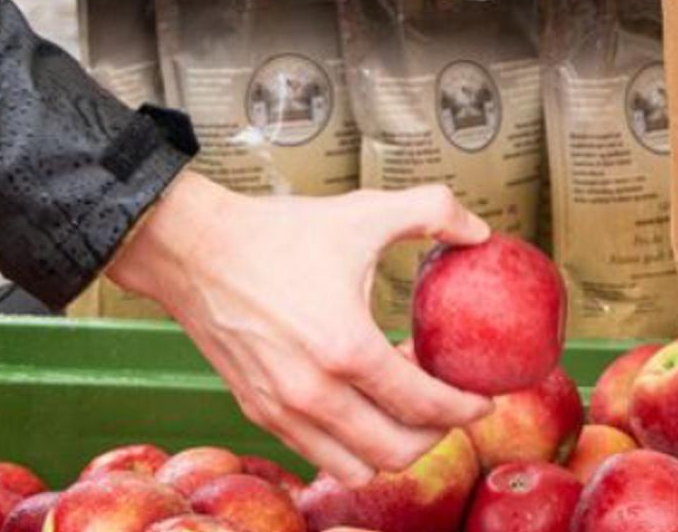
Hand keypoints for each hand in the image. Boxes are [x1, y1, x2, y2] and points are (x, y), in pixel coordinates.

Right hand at [108, 174, 488, 478]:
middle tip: (450, 406)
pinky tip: (360, 403)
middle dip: (437, 434)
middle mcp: (314, 393)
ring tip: (402, 406)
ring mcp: (282, 409)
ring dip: (391, 446)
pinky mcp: (258, 412)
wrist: (193, 249)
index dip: (466, 408)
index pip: (425, 405)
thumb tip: (479, 231)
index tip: (483, 397)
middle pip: (398, 451)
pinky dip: (349, 444)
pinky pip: (317, 455)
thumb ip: (433, 212)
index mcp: (347, 348)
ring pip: (357, 466)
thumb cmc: (275, 233)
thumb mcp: (364, 211)